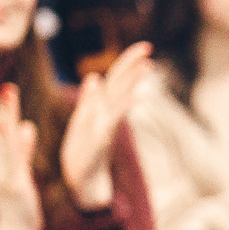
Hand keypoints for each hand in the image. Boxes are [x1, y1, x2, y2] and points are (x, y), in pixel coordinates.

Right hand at [0, 82, 42, 229]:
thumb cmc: (19, 201)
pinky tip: (18, 131)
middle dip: (3, 108)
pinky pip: (14, 162)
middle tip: (7, 86)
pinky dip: (15, 145)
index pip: (1, 129)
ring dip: (5, 120)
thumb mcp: (21, 170)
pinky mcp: (13, 186)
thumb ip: (23, 149)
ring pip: (3, 142)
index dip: (5, 108)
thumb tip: (26, 125)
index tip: (8, 87)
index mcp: (0, 159)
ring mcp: (2, 174)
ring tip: (8, 99)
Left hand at [59, 41, 151, 210]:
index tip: (145, 46)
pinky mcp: (99, 140)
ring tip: (147, 65)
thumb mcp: (82, 123)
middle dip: (132, 65)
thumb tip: (94, 77)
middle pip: (120, 84)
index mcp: (99, 108)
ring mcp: (104, 127)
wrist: (80, 183)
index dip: (127, 62)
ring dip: (132, 82)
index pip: (115, 79)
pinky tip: (138, 98)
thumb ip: (90, 101)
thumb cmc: (81, 154)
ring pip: (119, 99)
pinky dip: (124, 108)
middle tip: (148, 48)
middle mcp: (105, 114)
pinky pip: (112, 120)